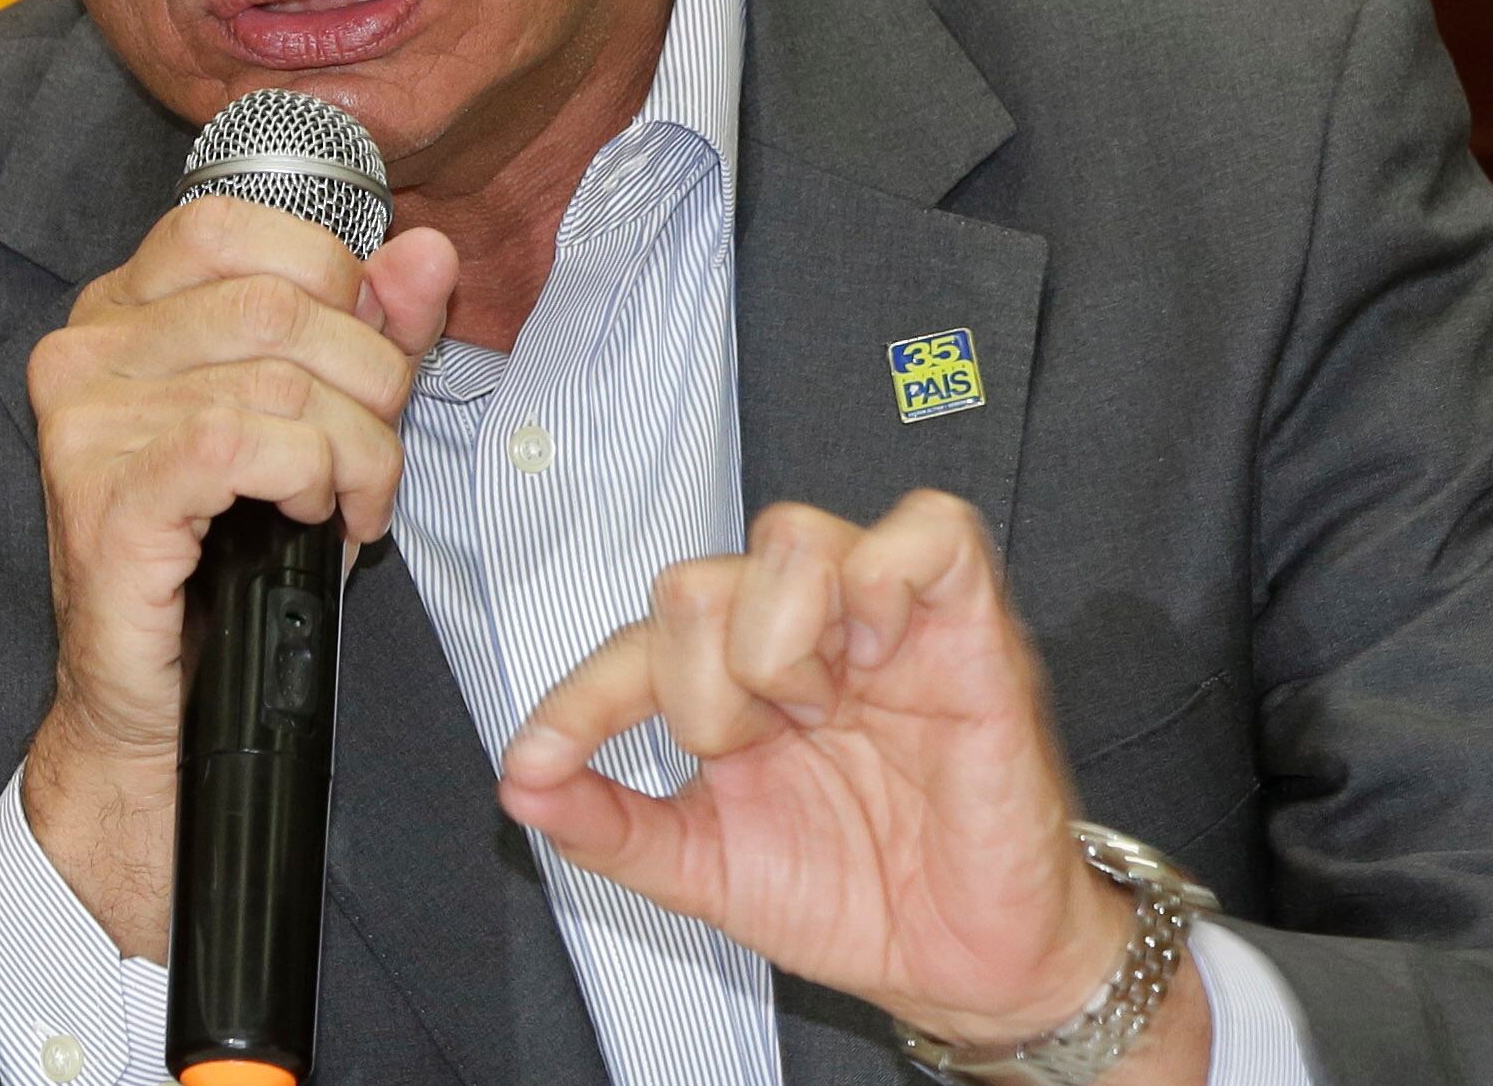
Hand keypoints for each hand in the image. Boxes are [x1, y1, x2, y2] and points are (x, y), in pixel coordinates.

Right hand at [22, 194, 457, 957]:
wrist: (161, 706)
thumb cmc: (230, 561)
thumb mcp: (320, 419)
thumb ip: (371, 325)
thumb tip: (424, 250)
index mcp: (122, 308)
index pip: (236, 223)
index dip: (331, 280)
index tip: (361, 357)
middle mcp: (86, 348)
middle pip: (278, 302)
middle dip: (367, 379)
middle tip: (373, 454)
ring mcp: (85, 420)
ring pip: (282, 380)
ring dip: (356, 450)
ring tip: (351, 501)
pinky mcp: (106, 494)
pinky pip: (248, 443)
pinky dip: (311, 478)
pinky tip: (314, 517)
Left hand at [497, 492, 1162, 1054]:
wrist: (969, 961)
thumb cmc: (855, 897)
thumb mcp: (705, 869)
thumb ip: (609, 826)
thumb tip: (520, 787)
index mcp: (733, 680)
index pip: (634, 640)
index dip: (579, 700)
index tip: (545, 762)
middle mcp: (800, 634)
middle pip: (695, 580)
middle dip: (702, 690)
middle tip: (761, 752)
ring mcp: (882, 619)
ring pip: (790, 536)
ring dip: (779, 642)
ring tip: (820, 713)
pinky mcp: (972, 621)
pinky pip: (927, 531)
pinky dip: (882, 585)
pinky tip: (876, 662)